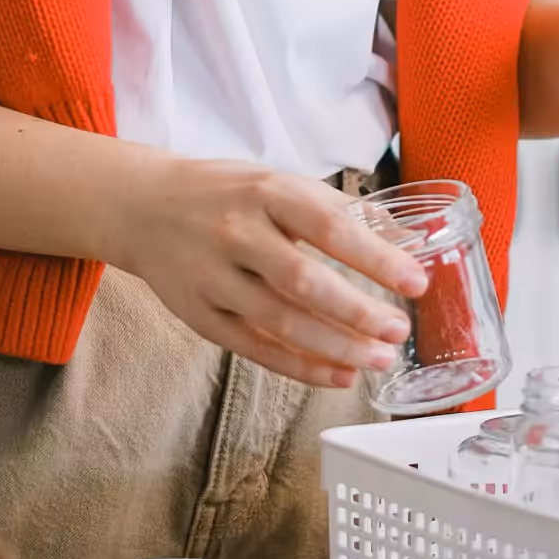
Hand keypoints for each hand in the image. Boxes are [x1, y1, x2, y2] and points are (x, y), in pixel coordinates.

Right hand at [113, 158, 427, 387]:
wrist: (143, 206)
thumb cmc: (228, 195)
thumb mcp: (281, 184)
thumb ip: (341, 211)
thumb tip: (408, 238)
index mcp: (267, 192)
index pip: (329, 227)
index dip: (376, 258)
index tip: (416, 283)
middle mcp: (237, 232)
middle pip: (304, 281)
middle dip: (357, 312)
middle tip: (398, 331)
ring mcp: (213, 276)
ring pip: (280, 321)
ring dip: (335, 346)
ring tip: (378, 359)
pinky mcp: (199, 314)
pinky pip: (254, 347)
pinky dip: (299, 366)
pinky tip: (337, 374)